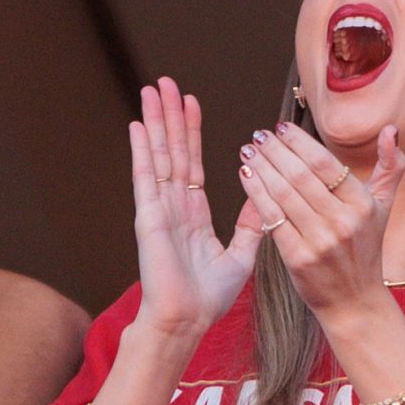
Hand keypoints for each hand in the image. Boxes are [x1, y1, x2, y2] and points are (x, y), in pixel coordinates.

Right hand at [131, 78, 264, 339]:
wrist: (186, 322)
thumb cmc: (207, 298)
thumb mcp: (240, 255)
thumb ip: (251, 226)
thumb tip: (266, 199)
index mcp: (192, 214)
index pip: (191, 162)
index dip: (191, 132)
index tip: (191, 103)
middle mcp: (172, 206)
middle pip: (172, 151)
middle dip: (170, 116)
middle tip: (167, 82)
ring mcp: (158, 210)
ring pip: (158, 156)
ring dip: (155, 122)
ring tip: (152, 89)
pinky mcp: (149, 219)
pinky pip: (146, 179)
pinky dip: (142, 151)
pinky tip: (138, 125)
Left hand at [237, 120, 404, 324]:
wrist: (354, 302)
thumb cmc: (366, 249)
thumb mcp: (384, 208)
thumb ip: (391, 168)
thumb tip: (391, 131)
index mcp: (363, 205)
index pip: (325, 163)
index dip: (299, 142)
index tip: (281, 128)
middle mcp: (343, 222)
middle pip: (300, 175)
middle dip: (274, 151)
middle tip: (258, 135)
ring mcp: (319, 241)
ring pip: (282, 193)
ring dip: (260, 168)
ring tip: (248, 151)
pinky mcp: (298, 258)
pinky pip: (271, 218)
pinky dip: (255, 194)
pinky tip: (246, 177)